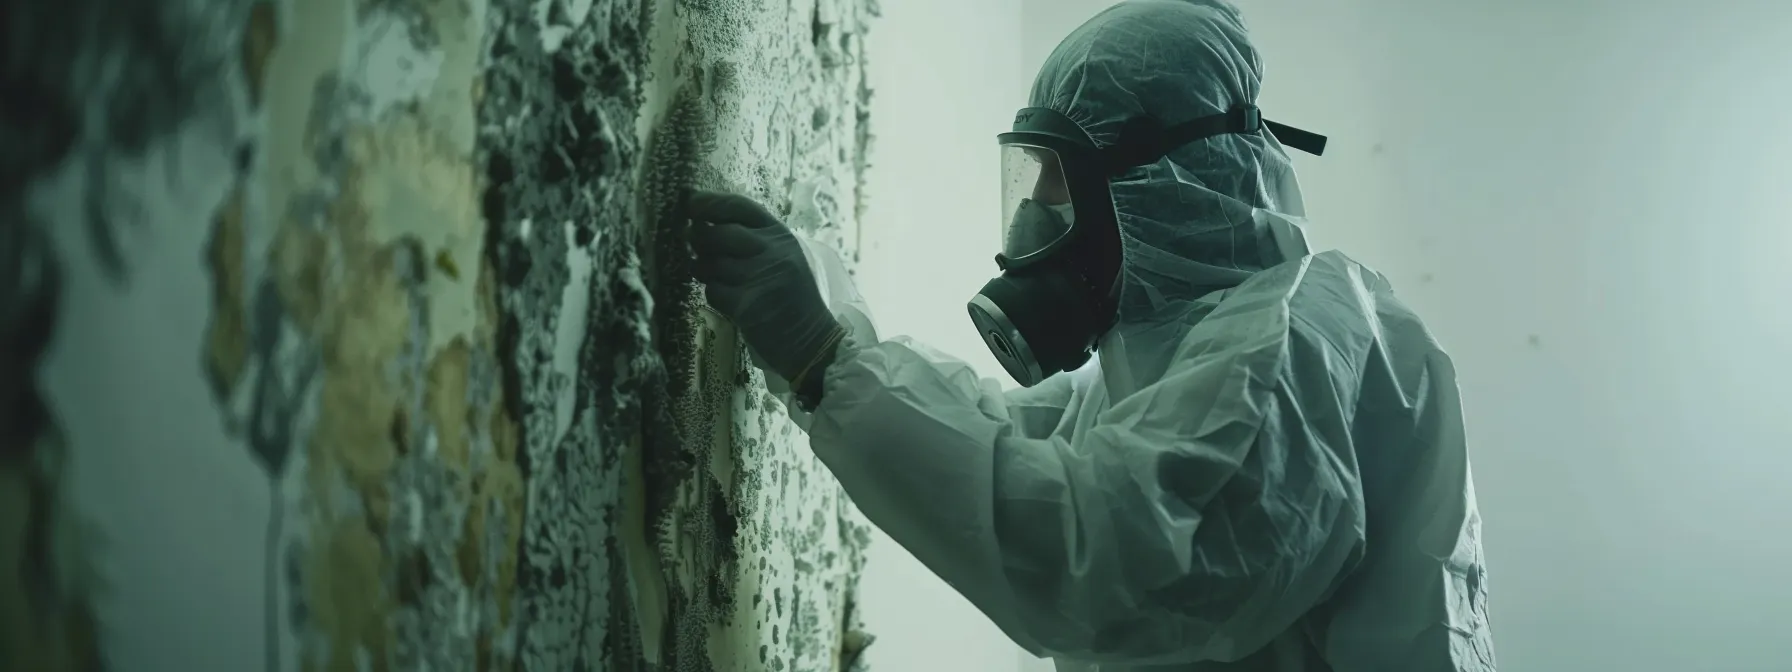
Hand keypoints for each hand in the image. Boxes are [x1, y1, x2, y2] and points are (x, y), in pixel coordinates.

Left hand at [685, 190, 843, 388]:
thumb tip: (699, 224)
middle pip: (717, 232)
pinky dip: (715, 295)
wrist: (812, 340)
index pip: (738, 206)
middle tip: (694, 246)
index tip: (689, 202)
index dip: (708, 202)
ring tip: (718, 277)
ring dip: (704, 270)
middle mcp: (772, 250)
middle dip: (698, 239)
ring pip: (710, 262)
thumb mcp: (780, 257)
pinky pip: (713, 290)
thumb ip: (748, 238)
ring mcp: (760, 276)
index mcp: (780, 234)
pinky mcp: (747, 304)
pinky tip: (730, 300)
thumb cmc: (791, 297)